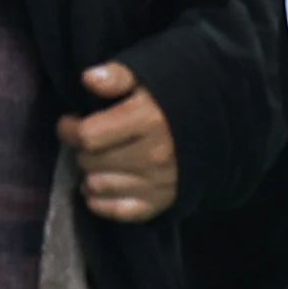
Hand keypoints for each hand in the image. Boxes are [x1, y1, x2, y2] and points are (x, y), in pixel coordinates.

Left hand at [62, 59, 179, 223]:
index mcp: (150, 121)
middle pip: (89, 161)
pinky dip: (101, 202)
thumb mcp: (147, 78)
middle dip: (82, 150)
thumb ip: (117, 76)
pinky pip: (118, 212)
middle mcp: (155, 155)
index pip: (87, 135)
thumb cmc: (171, 99)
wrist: (217, 125)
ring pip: (98, 185)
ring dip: (89, 174)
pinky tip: (100, 186)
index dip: (70, 128)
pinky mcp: (162, 202)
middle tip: (90, 142)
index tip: (72, 122)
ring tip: (96, 162)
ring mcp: (159, 182)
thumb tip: (89, 78)